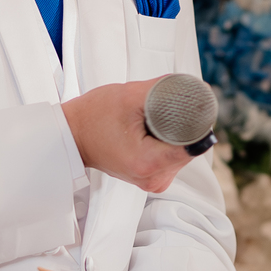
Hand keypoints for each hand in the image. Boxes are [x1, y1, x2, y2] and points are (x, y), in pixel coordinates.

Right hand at [62, 80, 192, 194]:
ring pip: (182, 154)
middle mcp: (153, 179)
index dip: (197, 123)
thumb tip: (194, 88)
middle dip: (185, 127)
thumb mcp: (131, 95)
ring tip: (155, 121)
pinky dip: (168, 143)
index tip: (191, 109)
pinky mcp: (151, 179)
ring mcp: (152, 182)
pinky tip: (155, 132)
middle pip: (190, 150)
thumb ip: (165, 89)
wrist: (73, 134)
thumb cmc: (94, 117)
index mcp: (149, 163)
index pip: (194, 145)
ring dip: (176, 135)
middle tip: (166, 110)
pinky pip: (172, 159)